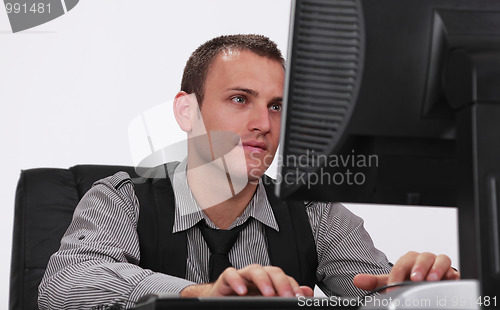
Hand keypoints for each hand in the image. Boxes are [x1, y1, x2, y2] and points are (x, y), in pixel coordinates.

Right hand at [180, 264, 313, 296]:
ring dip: (263, 281)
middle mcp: (257, 276)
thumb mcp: (267, 300)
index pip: (284, 278)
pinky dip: (236, 281)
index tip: (299, 298)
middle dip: (282, 283)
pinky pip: (230, 274)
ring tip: (269, 294)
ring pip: (254, 269)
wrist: (219, 300)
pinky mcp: (225, 280)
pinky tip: (242, 292)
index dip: (293, 286)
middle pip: (272, 271)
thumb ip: (286, 294)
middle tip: (287, 297)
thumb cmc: (243, 300)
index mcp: (268, 280)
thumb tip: (307, 292)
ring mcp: (241, 276)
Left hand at [353, 251, 459, 291]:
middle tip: (414, 279)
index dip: (397, 273)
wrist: (427, 291)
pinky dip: (451, 274)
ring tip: (430, 279)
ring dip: (436, 268)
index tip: (394, 286)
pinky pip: (455, 270)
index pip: (403, 262)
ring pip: (441, 259)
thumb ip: (375, 282)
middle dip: (418, 267)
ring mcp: (439, 267)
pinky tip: (446, 281)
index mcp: (409, 262)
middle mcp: (425, 262)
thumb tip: (357, 280)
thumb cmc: (409, 284)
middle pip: (423, 256)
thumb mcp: (392, 284)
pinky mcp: (452, 275)